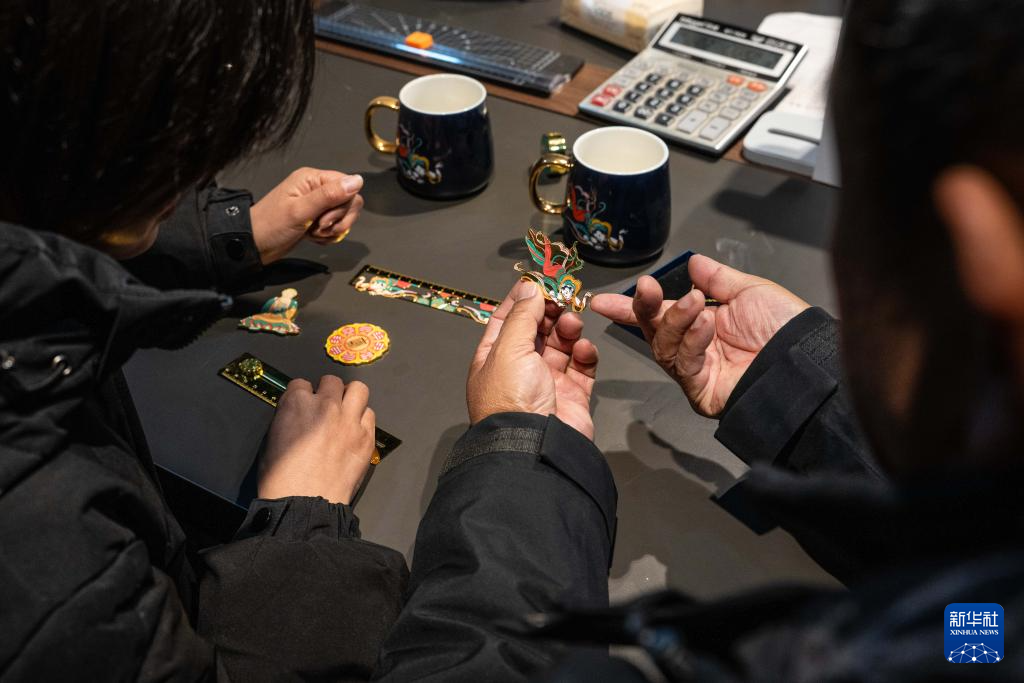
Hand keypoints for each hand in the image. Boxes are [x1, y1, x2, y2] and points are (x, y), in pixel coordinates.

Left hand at [249, 167, 364, 263]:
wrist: (255, 245)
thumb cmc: (270, 226)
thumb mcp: (300, 211)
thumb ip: (330, 195)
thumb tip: (357, 181)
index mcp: (312, 179)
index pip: (348, 185)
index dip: (344, 205)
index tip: (326, 219)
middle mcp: (317, 188)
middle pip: (350, 201)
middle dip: (339, 220)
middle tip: (320, 228)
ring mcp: (317, 204)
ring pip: (344, 215)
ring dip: (334, 230)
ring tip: (315, 233)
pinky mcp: (317, 218)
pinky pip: (336, 226)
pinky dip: (328, 236)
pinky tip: (313, 237)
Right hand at [259, 376, 375, 503]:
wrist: (305, 502)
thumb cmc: (282, 478)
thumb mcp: (271, 441)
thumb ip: (286, 418)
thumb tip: (295, 415)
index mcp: (297, 404)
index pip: (301, 384)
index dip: (302, 395)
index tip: (304, 404)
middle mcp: (326, 405)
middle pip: (332, 381)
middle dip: (328, 391)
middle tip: (326, 405)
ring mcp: (349, 420)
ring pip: (358, 389)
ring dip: (350, 397)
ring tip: (346, 410)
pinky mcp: (366, 436)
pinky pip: (370, 414)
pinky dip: (363, 419)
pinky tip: (355, 429)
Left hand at [467, 281, 598, 438]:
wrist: (536, 446)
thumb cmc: (511, 402)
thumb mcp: (509, 348)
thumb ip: (521, 316)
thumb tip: (529, 288)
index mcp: (494, 359)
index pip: (506, 320)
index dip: (522, 299)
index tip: (539, 281)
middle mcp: (518, 370)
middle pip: (537, 330)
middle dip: (550, 312)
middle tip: (562, 298)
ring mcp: (546, 383)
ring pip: (561, 345)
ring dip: (568, 329)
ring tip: (572, 324)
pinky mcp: (572, 395)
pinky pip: (582, 366)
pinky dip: (585, 353)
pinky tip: (583, 348)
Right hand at [590, 255, 808, 416]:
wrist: (808, 358)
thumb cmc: (787, 329)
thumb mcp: (749, 290)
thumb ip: (716, 278)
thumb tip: (692, 262)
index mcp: (703, 323)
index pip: (659, 314)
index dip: (630, 308)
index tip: (602, 300)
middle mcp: (695, 348)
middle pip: (653, 331)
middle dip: (645, 308)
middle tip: (647, 289)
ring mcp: (697, 371)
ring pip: (664, 346)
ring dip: (676, 320)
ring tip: (698, 303)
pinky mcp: (701, 391)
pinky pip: (683, 363)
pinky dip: (692, 340)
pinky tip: (707, 324)